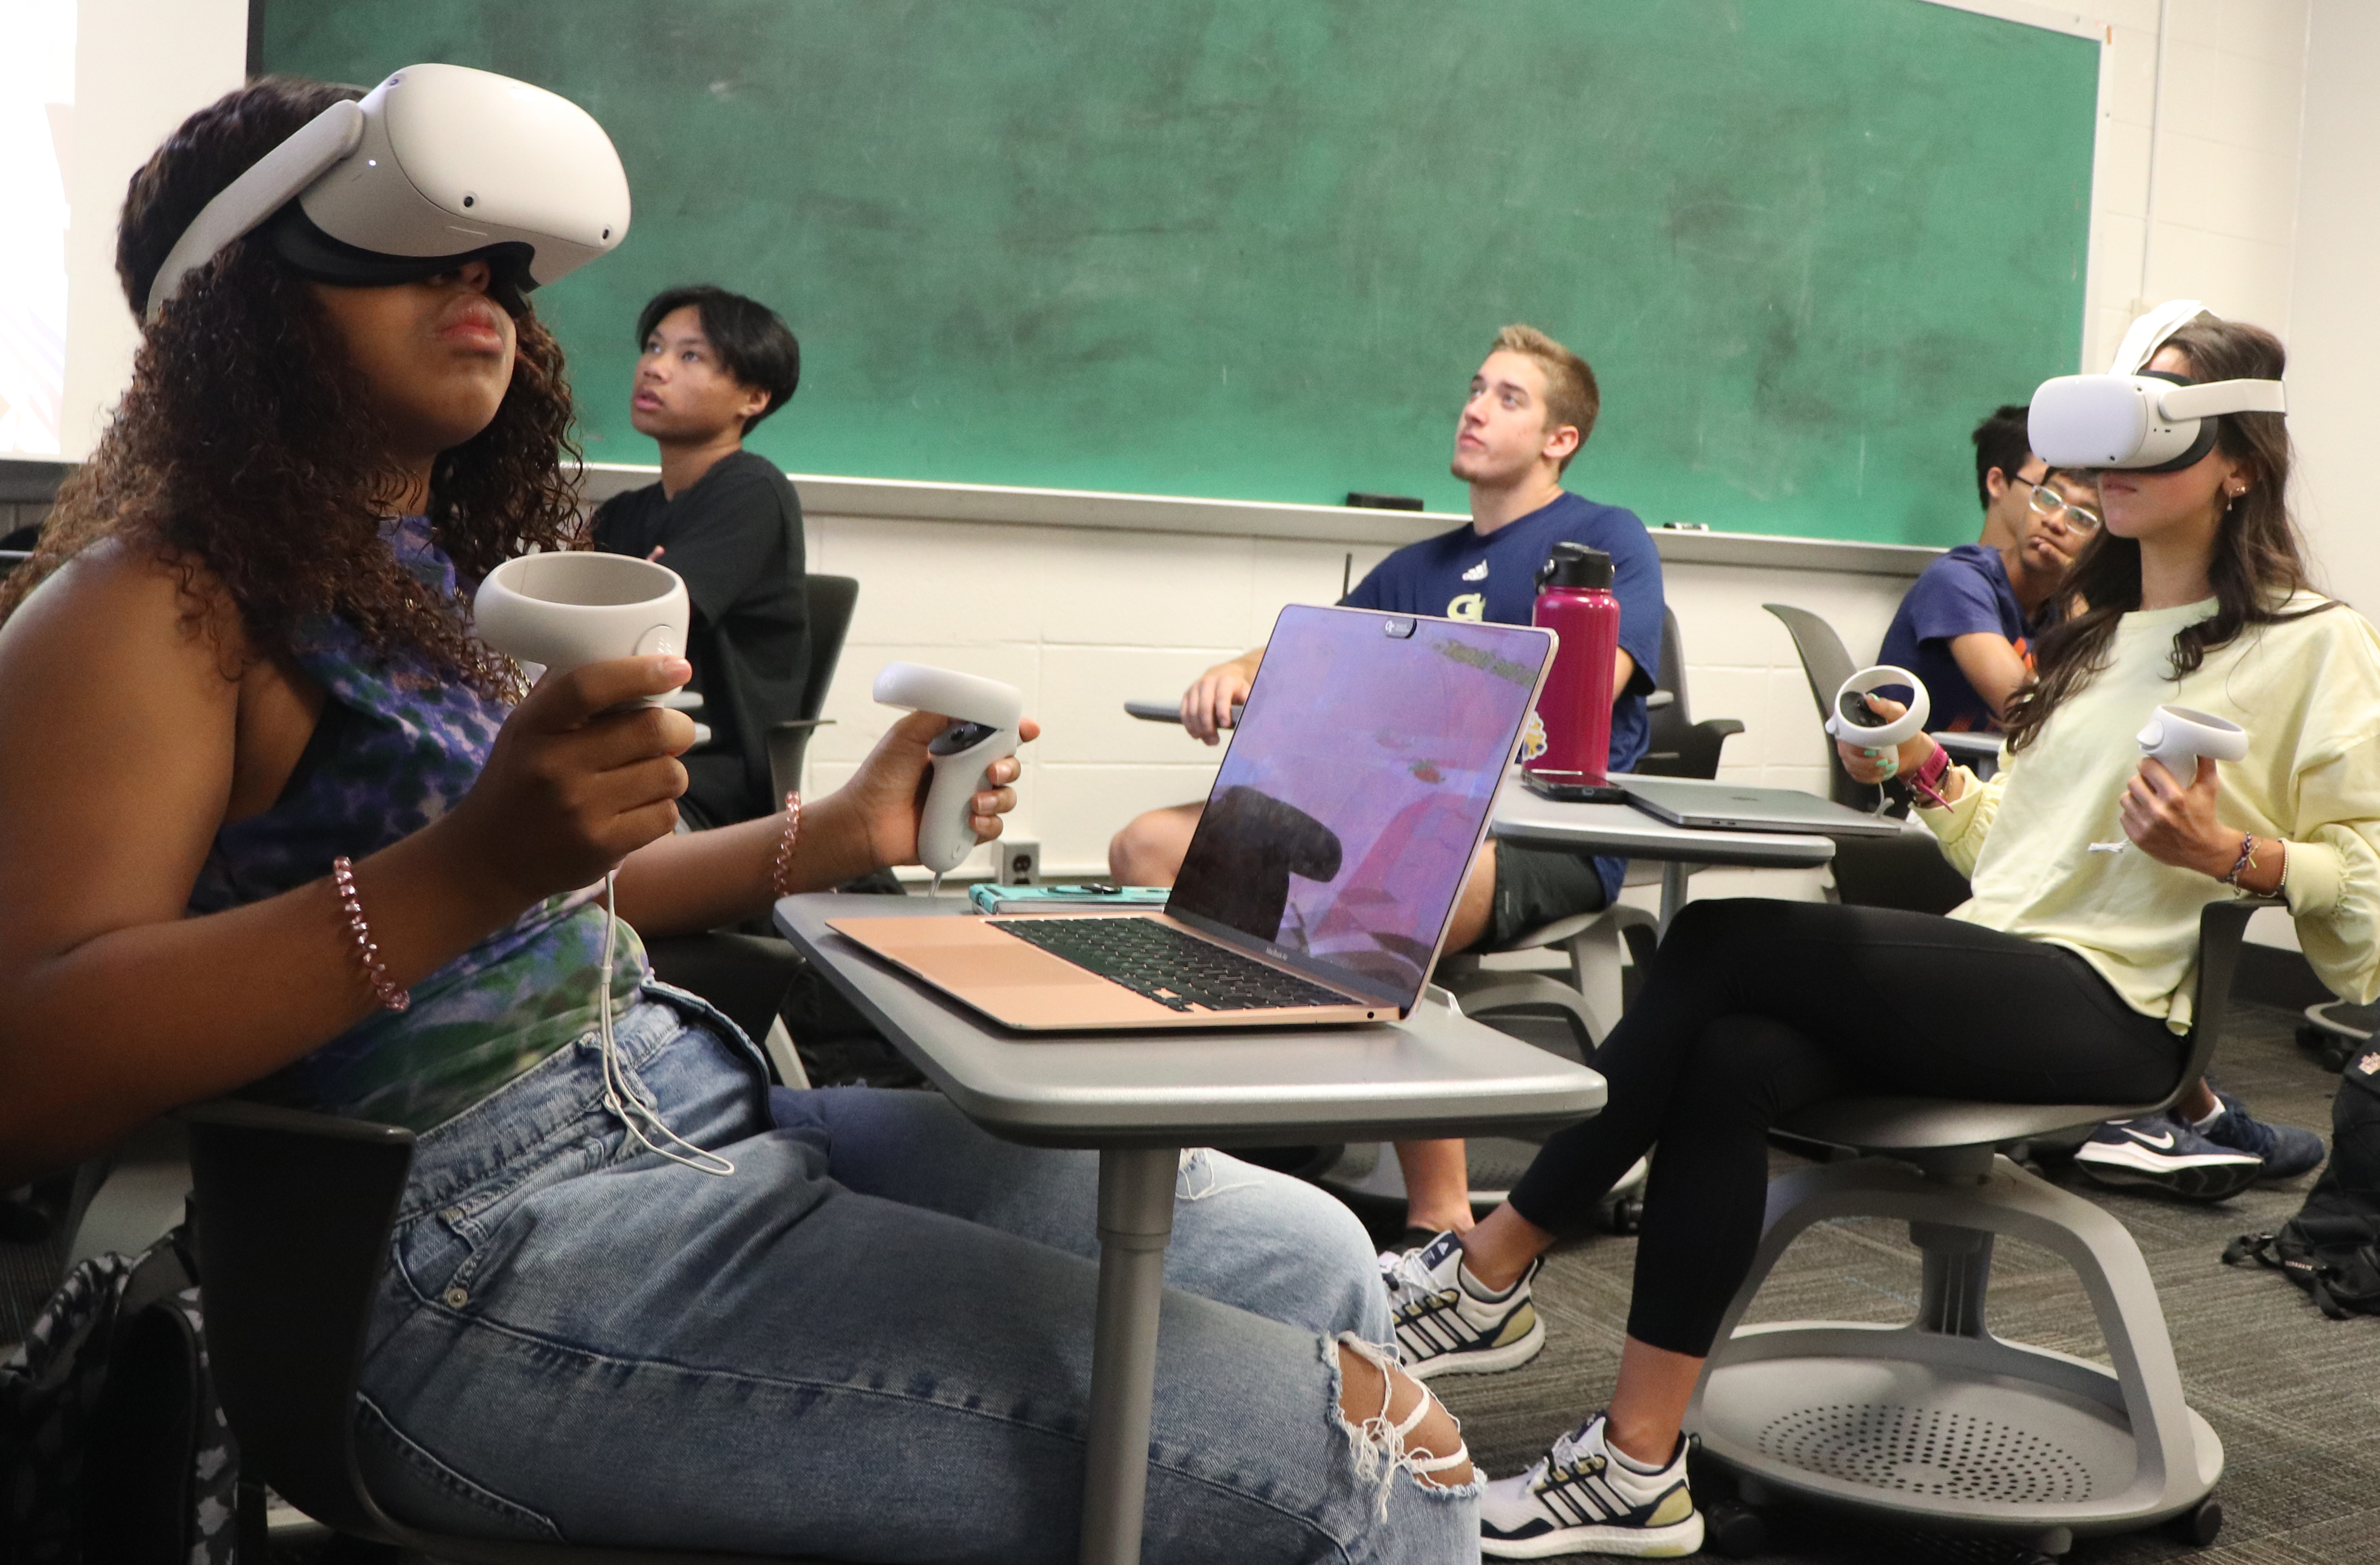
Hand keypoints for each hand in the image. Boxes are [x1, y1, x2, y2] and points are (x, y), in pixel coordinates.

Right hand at [444, 655, 698, 904]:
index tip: (677, 667)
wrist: (490, 860)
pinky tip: (637, 810)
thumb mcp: (526, 730)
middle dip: (677, 729)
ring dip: (670, 772)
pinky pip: (666, 815)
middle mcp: (555, 766)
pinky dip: (662, 809)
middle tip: (672, 733)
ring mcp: (580, 809)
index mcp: (534, 726)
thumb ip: (568, 695)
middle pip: (651, 730)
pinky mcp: (602, 846)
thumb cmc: (518, 783)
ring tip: (647, 776)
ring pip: (669, 774)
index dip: (641, 672)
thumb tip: (630, 657)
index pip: (591, 685)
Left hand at [843, 710, 1038, 867]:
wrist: (866, 822)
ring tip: (975, 802)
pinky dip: (989, 824)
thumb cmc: (879, 779)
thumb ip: (935, 715)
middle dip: (1009, 766)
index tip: (1027, 729)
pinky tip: (971, 820)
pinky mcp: (964, 832)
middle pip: (1007, 766)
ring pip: (1006, 798)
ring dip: (999, 798)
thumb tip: (966, 702)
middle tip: (992, 771)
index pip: (993, 736)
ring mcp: (966, 804)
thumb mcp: (906, 735)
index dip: (1015, 732)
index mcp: (954, 749)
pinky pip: (994, 827)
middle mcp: (964, 776)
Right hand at [1182, 653, 1257, 743]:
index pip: (1221, 696)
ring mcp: (1195, 688)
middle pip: (1204, 707)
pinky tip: (1197, 735)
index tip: (1225, 725)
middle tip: (1215, 741)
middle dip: (1208, 727)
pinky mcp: (1187, 695)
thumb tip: (1248, 721)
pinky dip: (1189, 726)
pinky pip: (1184, 713)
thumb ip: (1248, 706)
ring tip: (1209, 741)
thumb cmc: (1236, 689)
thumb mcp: (1247, 693)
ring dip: (1199, 730)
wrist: (1224, 675)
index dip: (1222, 712)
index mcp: (1225, 680)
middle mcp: (1208, 682)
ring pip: (1192, 712)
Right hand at [1833, 696, 1934, 785]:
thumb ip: (1885, 706)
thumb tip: (1870, 699)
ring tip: (1886, 765)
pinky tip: (1881, 773)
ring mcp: (1853, 754)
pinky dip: (1870, 777)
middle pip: (1846, 753)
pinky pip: (1857, 775)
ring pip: (1851, 766)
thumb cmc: (1905, 731)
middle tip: (1883, 759)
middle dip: (1865, 761)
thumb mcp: (1899, 714)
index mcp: (1856, 724)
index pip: (1842, 734)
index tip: (1869, 749)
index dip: (1853, 744)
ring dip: (1870, 769)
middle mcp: (1850, 739)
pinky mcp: (1858, 768)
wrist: (1913, 751)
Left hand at [2120, 755, 2234, 874]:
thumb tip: (2201, 743)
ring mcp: (2145, 826)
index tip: (2149, 766)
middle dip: (2140, 780)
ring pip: (2125, 799)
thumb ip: (2205, 764)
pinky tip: (2142, 812)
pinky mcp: (2137, 837)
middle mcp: (2158, 811)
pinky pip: (2124, 816)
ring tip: (2144, 797)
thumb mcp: (2209, 789)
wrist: (2204, 850)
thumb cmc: (2206, 816)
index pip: (2147, 769)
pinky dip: (2132, 813)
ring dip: (2134, 796)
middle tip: (2147, 782)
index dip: (2147, 765)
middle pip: (2133, 782)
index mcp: (2175, 797)